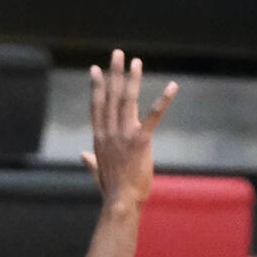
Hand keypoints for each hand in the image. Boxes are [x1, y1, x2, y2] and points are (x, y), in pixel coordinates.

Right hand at [81, 50, 175, 209]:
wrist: (121, 203)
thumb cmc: (111, 190)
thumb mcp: (98, 171)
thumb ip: (91, 161)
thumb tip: (83, 156)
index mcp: (99, 137)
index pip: (97, 106)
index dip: (96, 86)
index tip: (96, 69)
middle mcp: (109, 132)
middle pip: (111, 96)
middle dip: (114, 73)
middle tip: (118, 54)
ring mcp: (124, 135)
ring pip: (127, 100)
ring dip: (132, 79)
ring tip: (136, 62)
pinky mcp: (140, 141)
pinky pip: (153, 116)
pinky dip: (164, 100)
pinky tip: (173, 86)